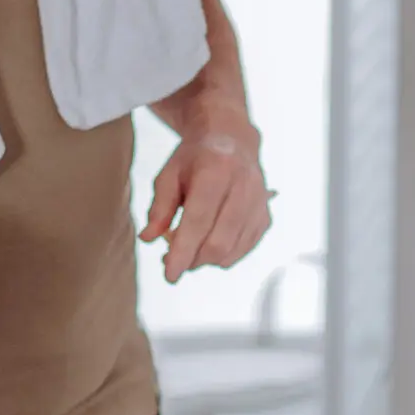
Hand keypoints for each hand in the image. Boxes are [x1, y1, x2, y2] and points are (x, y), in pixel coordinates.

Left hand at [140, 113, 271, 283]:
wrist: (232, 140)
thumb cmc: (196, 158)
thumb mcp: (169, 173)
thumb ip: (159, 207)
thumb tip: (149, 238)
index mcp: (216, 171)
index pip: (199, 220)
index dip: (183, 251)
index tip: (169, 274)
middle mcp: (243, 187)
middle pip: (219, 241)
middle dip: (193, 259)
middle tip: (173, 258)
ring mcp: (258, 203)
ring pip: (232, 250)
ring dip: (206, 259)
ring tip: (189, 247)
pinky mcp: (265, 216)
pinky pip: (244, 249)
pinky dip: (224, 255)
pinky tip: (209, 243)